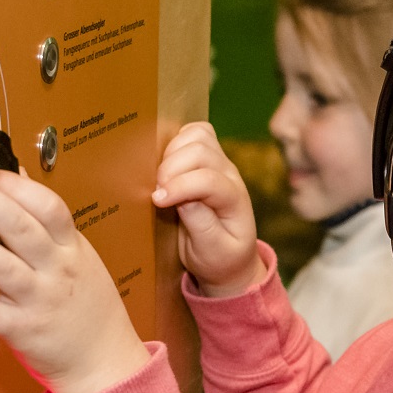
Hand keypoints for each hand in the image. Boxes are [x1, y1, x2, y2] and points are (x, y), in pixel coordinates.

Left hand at [0, 166, 150, 392]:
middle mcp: (57, 271)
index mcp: (72, 249)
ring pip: (2, 267)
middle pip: (24, 230)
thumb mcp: (79, 255)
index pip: (50, 208)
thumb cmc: (90, 305)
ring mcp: (39, 301)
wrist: (105, 360)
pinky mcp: (21, 330)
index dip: (18, 187)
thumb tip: (17, 174)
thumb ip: (48, 219)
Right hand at [152, 122, 262, 295]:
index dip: (180, 187)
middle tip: (158, 192)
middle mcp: (230, 175)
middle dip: (172, 167)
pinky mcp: (205, 158)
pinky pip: (192, 133)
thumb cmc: (220, 258)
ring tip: (160, 178)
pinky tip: (164, 164)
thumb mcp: (212, 253)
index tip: (158, 201)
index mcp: (234, 200)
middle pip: (201, 150)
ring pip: (197, 135)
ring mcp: (219, 163)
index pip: (210, 181)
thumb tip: (182, 199)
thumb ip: (201, 225)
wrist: (228, 259)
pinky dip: (174, 141)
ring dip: (172, 151)